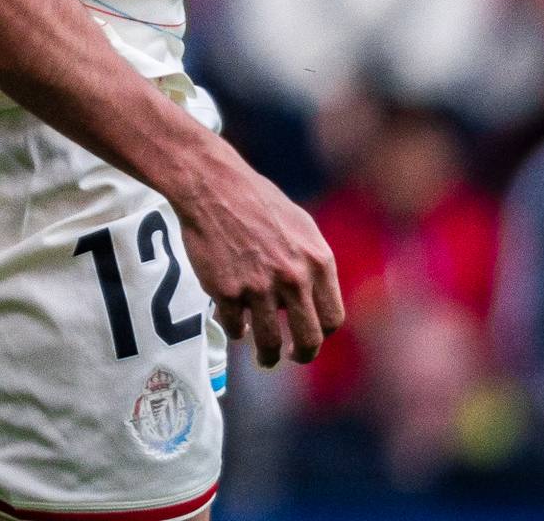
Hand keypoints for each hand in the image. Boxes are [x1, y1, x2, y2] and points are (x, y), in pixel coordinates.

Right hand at [172, 149, 344, 368]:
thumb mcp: (301, 226)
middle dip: (302, 355)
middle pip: (309, 338)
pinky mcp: (226, 292)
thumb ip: (313, 262)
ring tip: (265, 358)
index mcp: (318, 262)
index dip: (323, 334)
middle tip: (293, 358)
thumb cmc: (255, 199)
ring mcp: (259, 288)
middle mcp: (294, 279)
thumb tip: (315, 295)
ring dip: (268, 356)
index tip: (310, 337)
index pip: (332, 318)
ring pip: (270, 341)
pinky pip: (235, 326)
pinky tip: (233, 325)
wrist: (210, 185)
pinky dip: (235, 330)